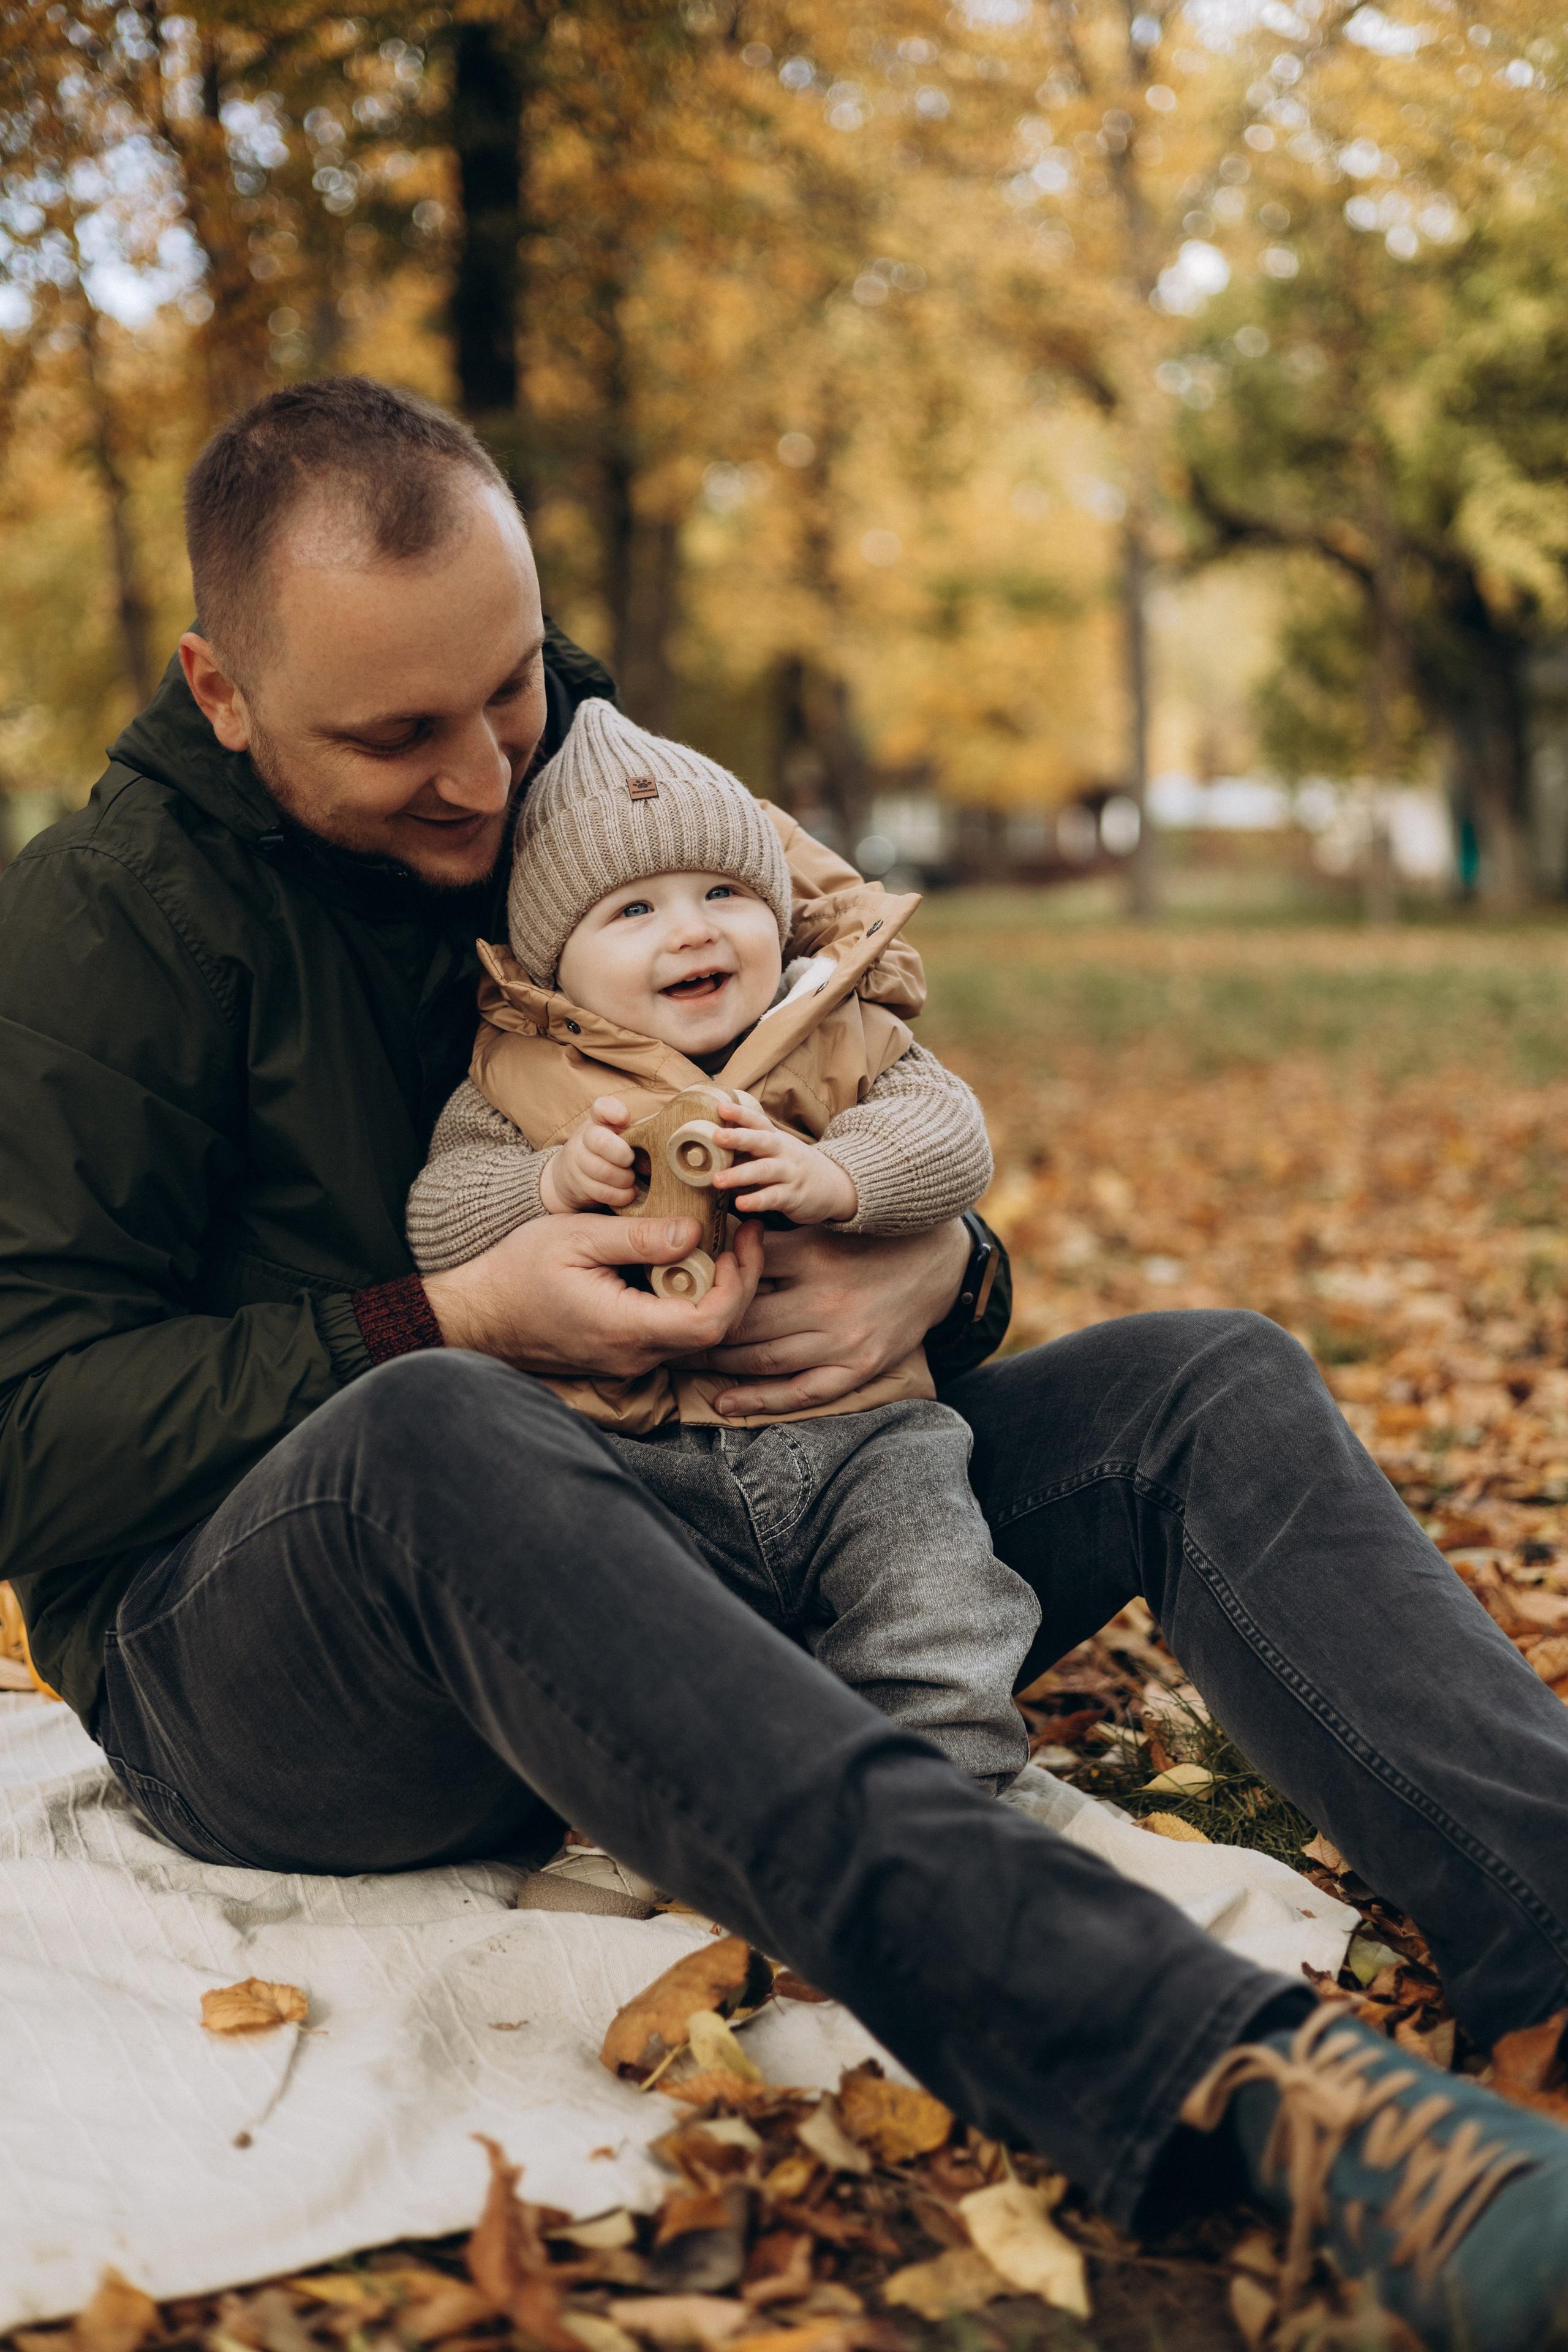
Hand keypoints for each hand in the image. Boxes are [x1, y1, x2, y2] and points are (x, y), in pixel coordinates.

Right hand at [424, 1213, 763, 1377]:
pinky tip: (690, 1261)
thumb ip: (638, 1237)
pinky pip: (672, 1331)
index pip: (710, 1321)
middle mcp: (634, 1354)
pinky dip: (691, 1297)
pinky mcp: (622, 1352)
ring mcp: (629, 1358)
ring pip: (696, 1333)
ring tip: (724, 1240)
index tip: (743, 1236)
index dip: (740, 1280)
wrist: (477, 1315)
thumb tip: (696, 1231)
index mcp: (625, 1328)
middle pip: (714, 1330)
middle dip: (740, 1280)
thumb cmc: (516, 1273)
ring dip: (719, 1289)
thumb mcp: (575, 1237)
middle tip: (745, 1231)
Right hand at [539, 1095, 635, 1213]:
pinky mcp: (577, 1184)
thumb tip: (648, 1164)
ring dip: (624, 1179)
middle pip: (601, 1142)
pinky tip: (627, 1192)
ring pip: (603, 1171)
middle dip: (623, 1155)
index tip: (625, 1119)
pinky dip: (620, 1195)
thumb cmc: (608, 1153)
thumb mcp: (622, 1140)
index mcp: (598, 1121)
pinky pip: (602, 1192)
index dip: (614, 1111)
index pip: (602, 1107)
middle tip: (630, 1161)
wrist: (571, 1174)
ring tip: (630, 1179)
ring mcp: (577, 1161)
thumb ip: (639, 1142)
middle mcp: (584, 1137)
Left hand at [677, 1218, 969, 1416]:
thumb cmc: (871, 1241)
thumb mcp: (824, 1226)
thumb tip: (714, 1235)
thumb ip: (775, 1236)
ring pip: (762, 1358)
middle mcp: (823, 1299)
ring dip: (718, 1363)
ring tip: (683, 1362)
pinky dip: (759, 1402)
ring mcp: (840, 1338)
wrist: (939, 1265)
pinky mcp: (856, 1367)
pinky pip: (800, 1392)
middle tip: (663, 1332)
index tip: (670, 1288)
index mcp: (813, 1254)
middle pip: (742, 1320)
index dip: (703, 1282)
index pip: (741, 1272)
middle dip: (698, 1329)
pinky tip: (725, 1404)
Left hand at [709, 1096, 857, 1224]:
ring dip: (739, 1174)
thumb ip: (747, 1150)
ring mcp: (790, 1173)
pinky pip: (774, 1197)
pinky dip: (757, 1200)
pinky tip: (740, 1204)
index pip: (758, 1121)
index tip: (720, 1107)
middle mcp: (783, 1152)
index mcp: (775, 1138)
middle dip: (738, 1137)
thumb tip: (709, 1149)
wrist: (834, 1186)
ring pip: (765, 1170)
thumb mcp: (775, 1151)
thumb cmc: (793, 1167)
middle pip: (761, 1141)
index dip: (740, 1113)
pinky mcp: (794, 1196)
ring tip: (716, 1179)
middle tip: (715, 1136)